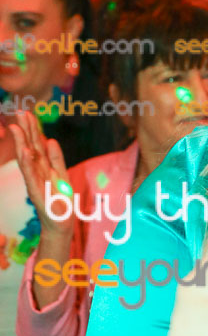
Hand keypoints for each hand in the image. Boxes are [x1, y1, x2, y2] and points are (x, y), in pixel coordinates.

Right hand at [9, 111, 72, 237]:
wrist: (61, 222)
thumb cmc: (59, 199)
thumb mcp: (61, 175)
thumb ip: (57, 158)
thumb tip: (52, 140)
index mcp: (42, 167)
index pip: (36, 145)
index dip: (32, 129)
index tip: (27, 113)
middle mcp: (36, 172)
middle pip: (30, 148)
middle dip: (25, 130)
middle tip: (19, 112)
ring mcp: (34, 181)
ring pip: (27, 159)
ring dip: (21, 143)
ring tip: (17, 128)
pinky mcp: (36, 192)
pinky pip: (31, 175)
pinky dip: (27, 163)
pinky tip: (24, 152)